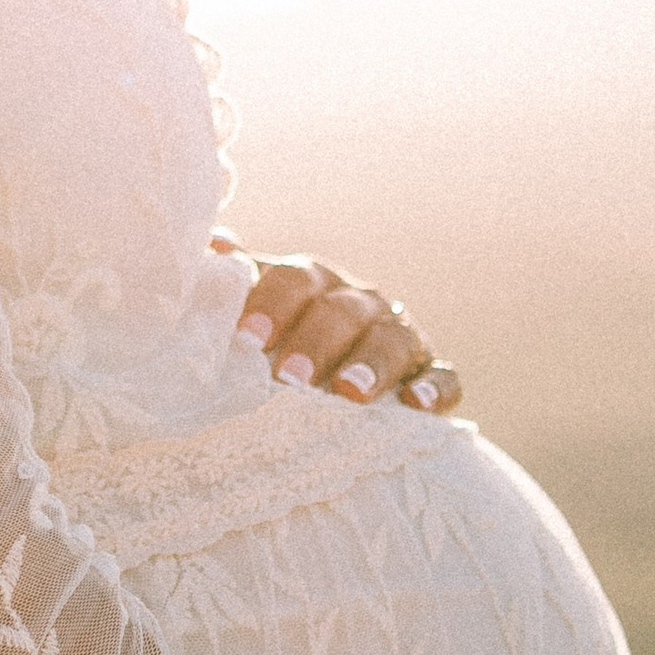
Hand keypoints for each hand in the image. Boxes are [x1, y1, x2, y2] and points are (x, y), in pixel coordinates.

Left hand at [213, 238, 461, 412]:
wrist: (326, 384)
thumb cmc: (275, 346)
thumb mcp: (249, 313)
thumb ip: (228, 287)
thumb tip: (212, 248)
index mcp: (312, 284)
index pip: (295, 281)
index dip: (273, 305)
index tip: (248, 338)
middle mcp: (358, 303)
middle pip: (342, 312)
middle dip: (316, 343)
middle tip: (288, 378)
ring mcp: (398, 337)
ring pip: (394, 340)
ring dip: (372, 365)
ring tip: (348, 393)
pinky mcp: (429, 373)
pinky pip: (442, 376)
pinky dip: (433, 388)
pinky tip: (416, 406)